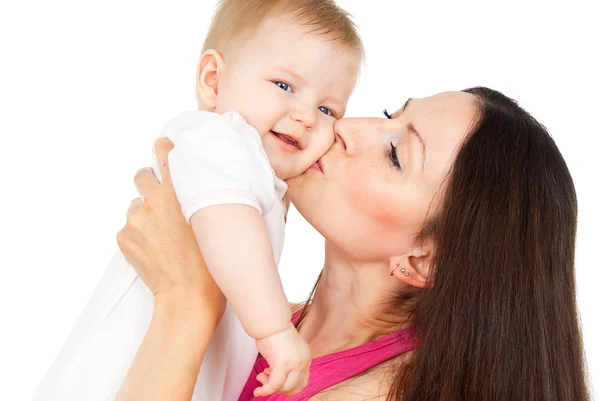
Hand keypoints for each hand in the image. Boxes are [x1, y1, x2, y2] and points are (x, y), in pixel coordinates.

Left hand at [116, 138, 225, 323]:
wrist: (187, 297)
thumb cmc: (211, 263)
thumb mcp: (216, 220)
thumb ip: (207, 195)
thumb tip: (205, 182)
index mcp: (178, 191)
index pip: (163, 152)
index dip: (164, 149)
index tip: (166, 150)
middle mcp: (153, 199)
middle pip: (142, 175)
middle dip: (151, 185)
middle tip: (166, 203)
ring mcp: (135, 219)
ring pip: (136, 205)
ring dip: (146, 213)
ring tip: (164, 234)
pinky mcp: (124, 237)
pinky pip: (129, 226)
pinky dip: (139, 233)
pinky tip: (156, 248)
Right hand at [254, 323, 310, 396]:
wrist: (271, 322)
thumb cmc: (275, 332)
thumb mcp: (286, 350)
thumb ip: (286, 363)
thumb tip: (275, 376)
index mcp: (306, 357)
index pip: (302, 380)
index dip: (288, 384)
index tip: (275, 378)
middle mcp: (303, 361)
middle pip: (296, 387)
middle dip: (281, 389)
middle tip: (268, 381)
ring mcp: (294, 364)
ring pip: (285, 388)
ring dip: (272, 387)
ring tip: (261, 378)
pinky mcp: (283, 364)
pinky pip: (274, 385)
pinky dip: (265, 391)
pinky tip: (258, 391)